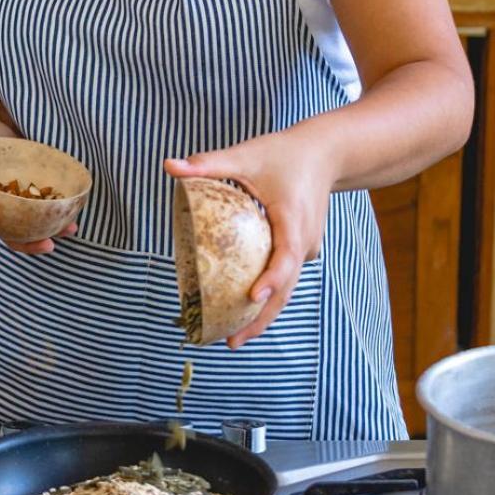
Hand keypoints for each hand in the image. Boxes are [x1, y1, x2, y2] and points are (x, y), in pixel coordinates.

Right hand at [0, 122, 78, 257]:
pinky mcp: (36, 203)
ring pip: (30, 231)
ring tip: (69, 232)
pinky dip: (60, 221)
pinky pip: (47, 217)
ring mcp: (18, 211)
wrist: (7, 133)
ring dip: (48, 236)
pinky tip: (73, 223)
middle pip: (8, 235)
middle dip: (26, 244)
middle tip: (46, 245)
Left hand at [165, 125, 335, 348]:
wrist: (326, 152)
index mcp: (293, 222)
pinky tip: (244, 310)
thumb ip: (209, 164)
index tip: (251, 297)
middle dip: (261, 318)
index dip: (270, 280)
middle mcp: (304, 242)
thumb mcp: (246, 155)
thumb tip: (169, 166)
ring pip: (287, 289)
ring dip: (264, 314)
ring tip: (235, 338)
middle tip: (232, 341)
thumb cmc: (286, 153)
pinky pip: (285, 277)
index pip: (284, 258)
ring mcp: (306, 249)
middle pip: (285, 288)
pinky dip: (269, 296)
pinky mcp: (302, 249)